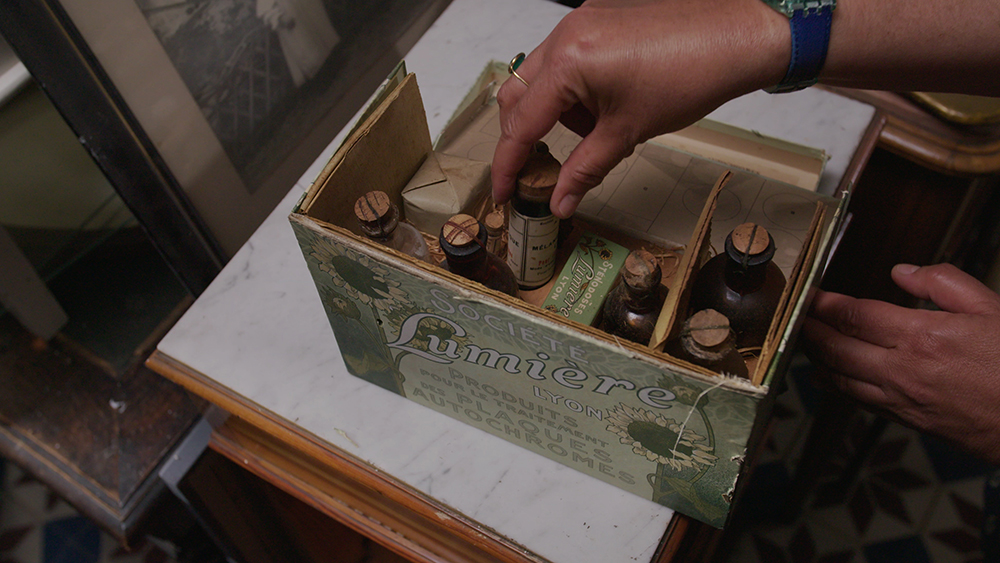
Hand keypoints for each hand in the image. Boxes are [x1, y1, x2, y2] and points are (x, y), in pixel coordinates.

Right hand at [491, 0, 788, 217]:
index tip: (503, 192)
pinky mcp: (596, 15)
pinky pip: (565, 57)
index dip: (508, 164)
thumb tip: (559, 202)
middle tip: (539, 167)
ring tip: (597, 128)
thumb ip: (584, 170)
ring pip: (540, 76)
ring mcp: (579, 21)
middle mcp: (565, 34)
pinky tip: (606, 103)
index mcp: (568, 63)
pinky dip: (573, 88)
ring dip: (554, 111)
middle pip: (517, 95)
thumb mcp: (628, 133)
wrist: (735, 35)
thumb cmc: (690, 75)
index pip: (521, 123)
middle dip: (524, 135)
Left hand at [803, 263, 999, 464]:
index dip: (823, 304)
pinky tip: (830, 376)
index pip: (855, 315)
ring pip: (841, 378)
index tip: (808, 295)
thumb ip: (943, 283)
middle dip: (808, 331)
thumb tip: (902, 272)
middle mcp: (903, 370)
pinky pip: (860, 401)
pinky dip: (838, 386)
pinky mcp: (909, 420)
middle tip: (792, 318)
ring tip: (804, 343)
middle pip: (836, 348)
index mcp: (922, 336)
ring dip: (817, 359)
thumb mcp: (990, 307)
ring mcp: (903, 399)